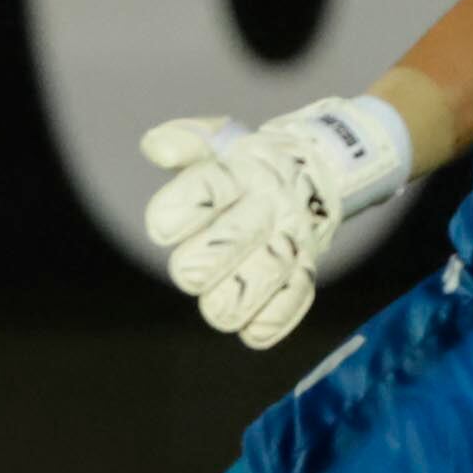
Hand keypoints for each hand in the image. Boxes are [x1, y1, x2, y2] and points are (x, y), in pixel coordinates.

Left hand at [138, 95, 413, 348]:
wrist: (317, 170)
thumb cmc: (245, 168)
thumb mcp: (217, 142)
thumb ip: (183, 142)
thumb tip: (155, 147)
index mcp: (242, 171)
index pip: (210, 187)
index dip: (180, 210)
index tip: (160, 228)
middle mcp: (270, 203)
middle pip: (235, 236)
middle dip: (202, 263)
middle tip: (187, 273)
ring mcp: (293, 236)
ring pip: (266, 272)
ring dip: (234, 299)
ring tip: (214, 306)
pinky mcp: (308, 266)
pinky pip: (297, 296)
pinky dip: (272, 320)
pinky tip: (249, 329)